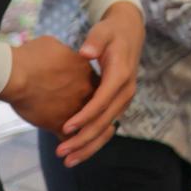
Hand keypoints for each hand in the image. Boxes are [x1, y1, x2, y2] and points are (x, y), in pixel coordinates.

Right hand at [0, 35, 97, 137]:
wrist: (17, 73)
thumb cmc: (33, 56)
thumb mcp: (56, 47)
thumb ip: (65, 56)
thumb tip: (59, 56)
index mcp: (88, 74)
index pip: (100, 87)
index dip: (94, 93)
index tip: (85, 98)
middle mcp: (87, 94)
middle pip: (97, 109)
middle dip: (94, 116)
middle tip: (91, 124)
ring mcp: (76, 111)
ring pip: (88, 128)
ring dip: (85, 136)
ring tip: (78, 144)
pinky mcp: (60, 125)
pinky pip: (70, 141)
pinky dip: (69, 147)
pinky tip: (65, 152)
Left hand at [55, 2, 144, 166]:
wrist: (130, 33)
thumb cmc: (111, 33)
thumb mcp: (102, 31)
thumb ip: (94, 42)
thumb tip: (86, 52)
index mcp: (121, 74)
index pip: (103, 100)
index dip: (85, 116)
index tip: (65, 128)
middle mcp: (126, 90)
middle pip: (106, 120)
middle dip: (84, 138)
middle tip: (61, 151)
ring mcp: (124, 98)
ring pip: (108, 128)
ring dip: (89, 144)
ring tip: (67, 158)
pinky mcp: (119, 103)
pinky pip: (107, 125)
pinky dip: (94, 139)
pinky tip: (77, 150)